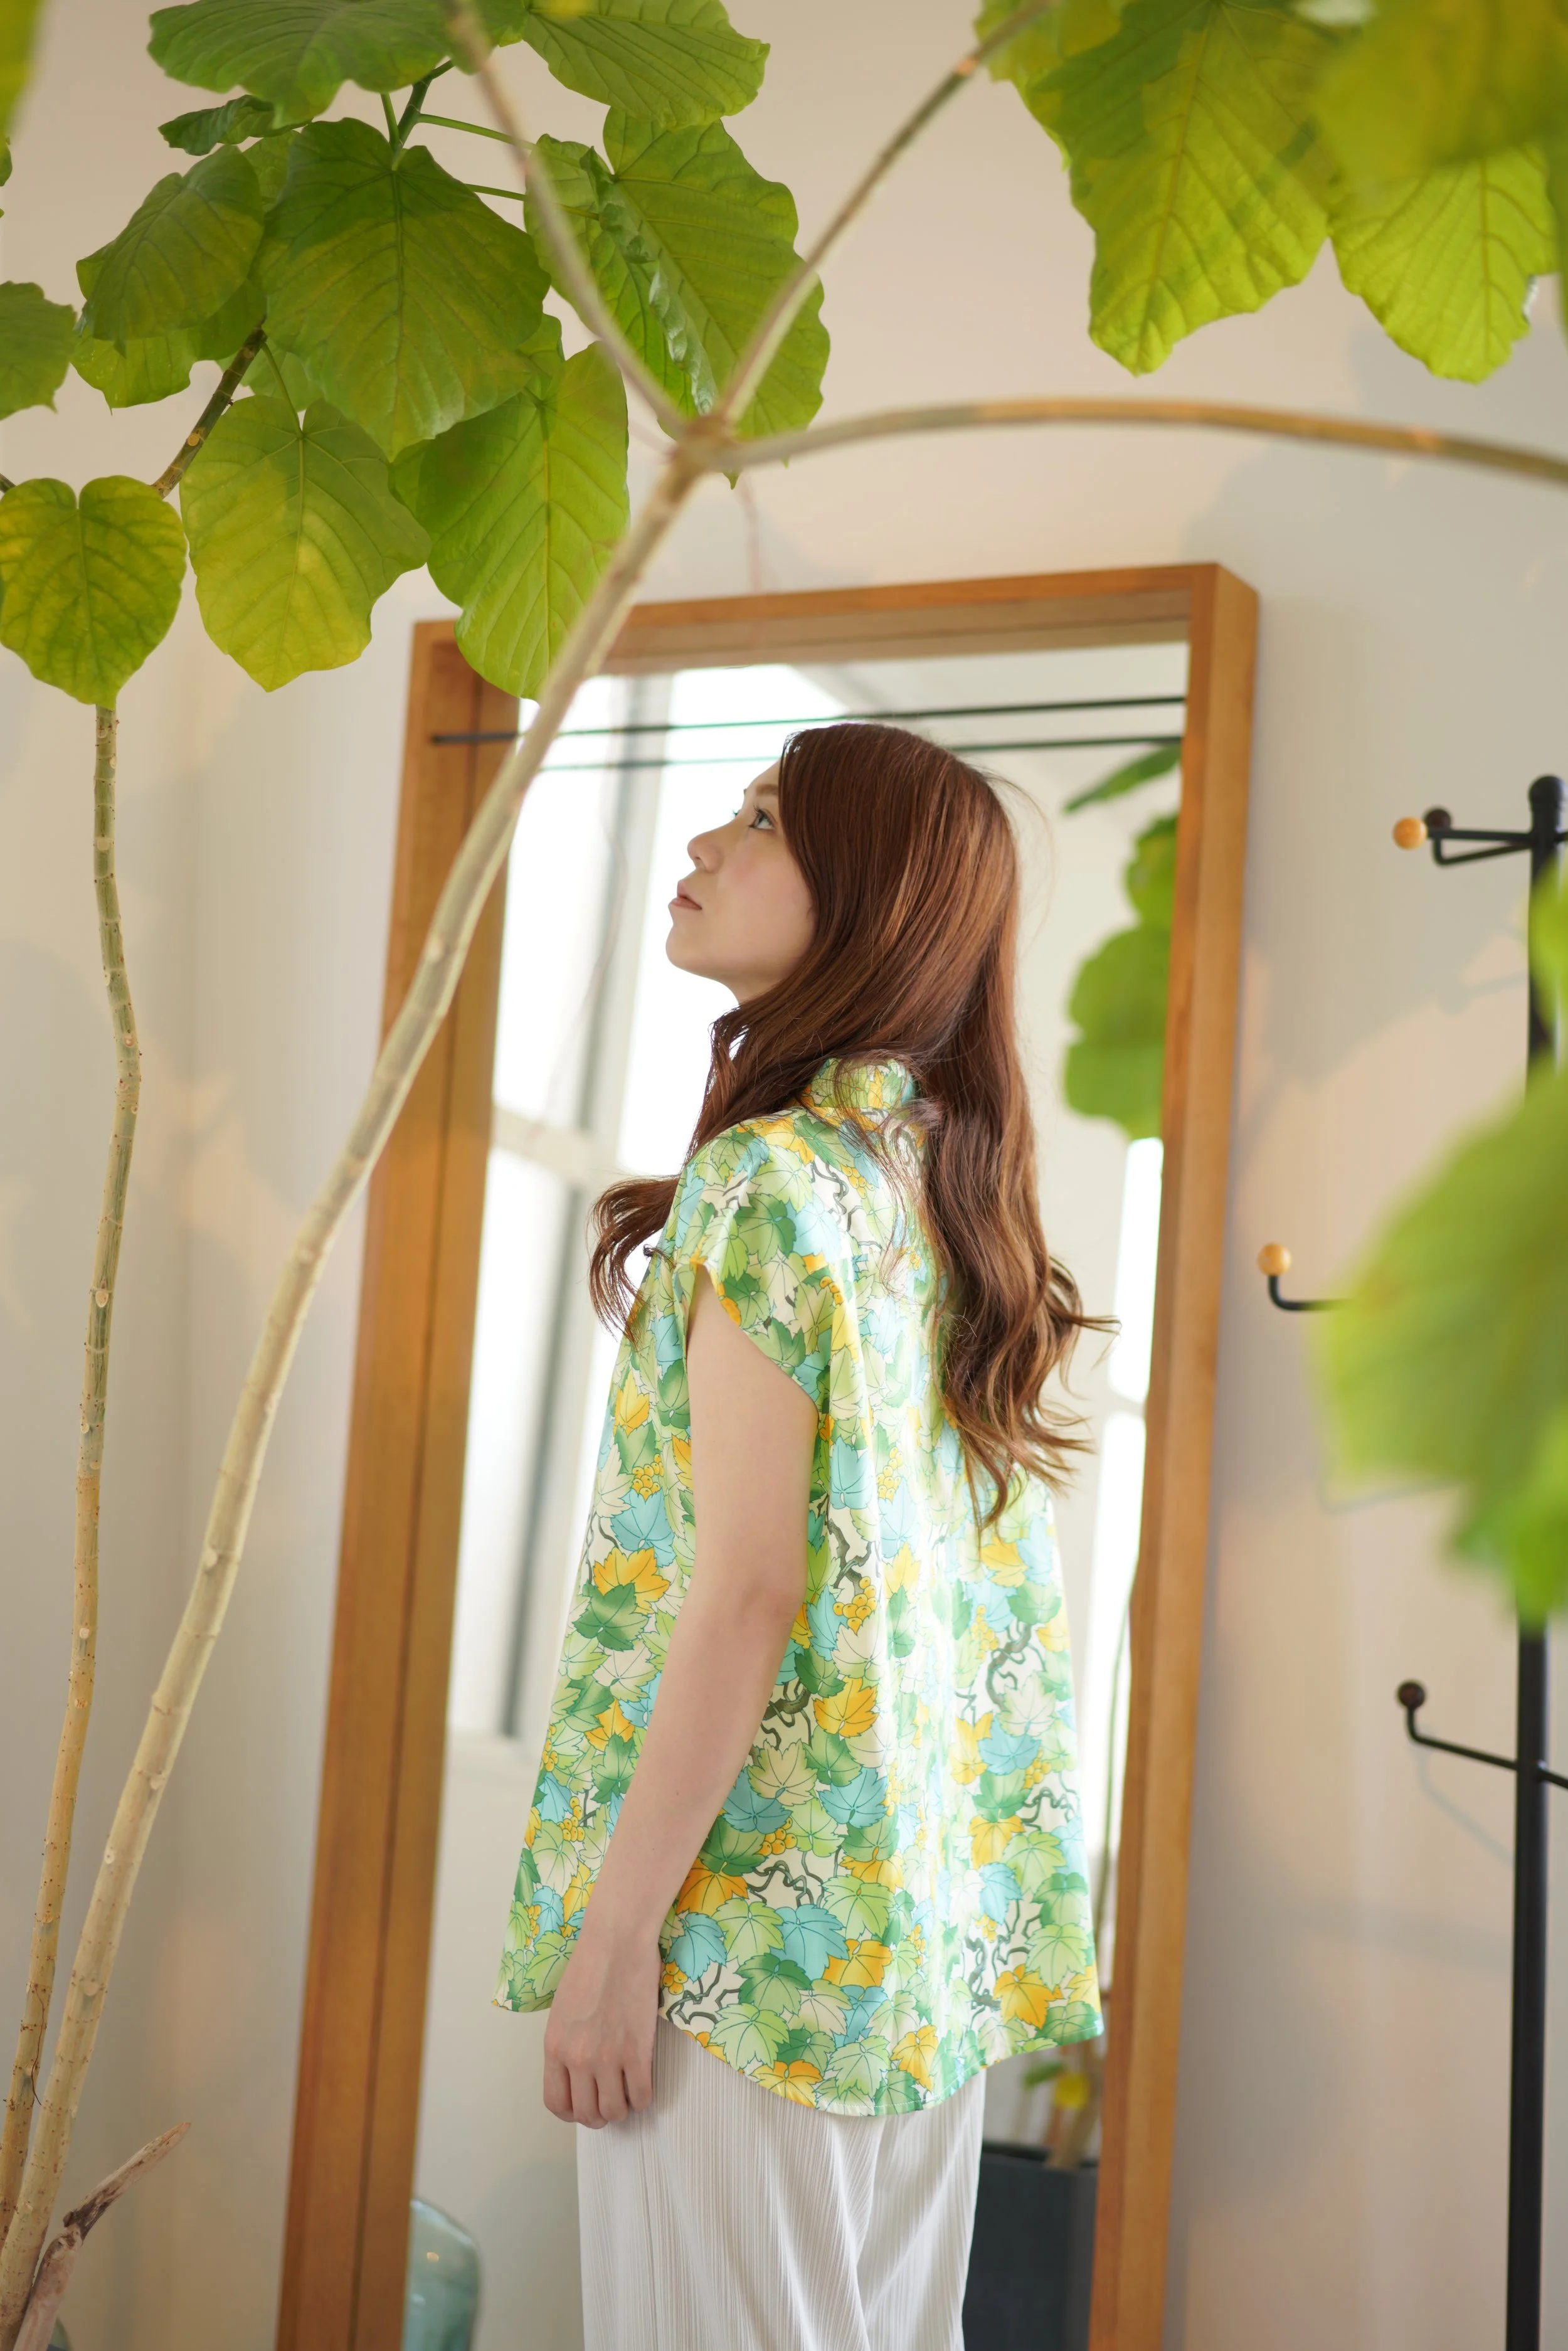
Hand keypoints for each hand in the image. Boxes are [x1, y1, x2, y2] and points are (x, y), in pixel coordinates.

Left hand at [543, 1915, 660, 2127]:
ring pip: (615, 2111)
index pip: (556, 2103)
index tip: (585, 2107)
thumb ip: (566, 2042)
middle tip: (612, 2101)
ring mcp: (607, 2057)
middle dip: (600, 2115)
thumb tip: (577, 2069)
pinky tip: (645, 2084)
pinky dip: (645, 2097)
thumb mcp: (562, 2009)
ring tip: (629, 2093)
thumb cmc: (591, 1964)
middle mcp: (577, 2058)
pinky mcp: (637, 2050)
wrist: (617, 1940)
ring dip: (624, 2108)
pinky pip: (642, 2095)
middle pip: (587, 2114)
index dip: (572, 2114)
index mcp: (555, 2047)